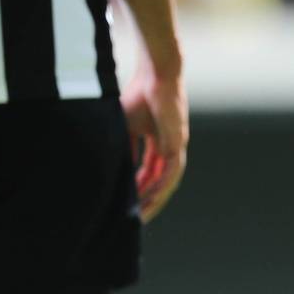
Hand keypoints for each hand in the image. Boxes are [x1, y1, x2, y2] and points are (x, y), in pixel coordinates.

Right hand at [122, 70, 186, 221]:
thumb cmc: (137, 95)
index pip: (148, 171)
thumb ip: (124, 150)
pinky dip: (162, 186)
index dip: (138, 188)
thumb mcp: (125, 129)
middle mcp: (169, 145)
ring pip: (167, 180)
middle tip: (133, 219)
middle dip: (146, 199)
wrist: (153, 74)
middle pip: (159, 179)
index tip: (126, 204)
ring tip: (141, 215)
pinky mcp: (178, 142)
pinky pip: (172, 171)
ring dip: (154, 198)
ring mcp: (175, 144)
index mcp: (157, 140)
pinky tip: (151, 199)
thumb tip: (115, 173)